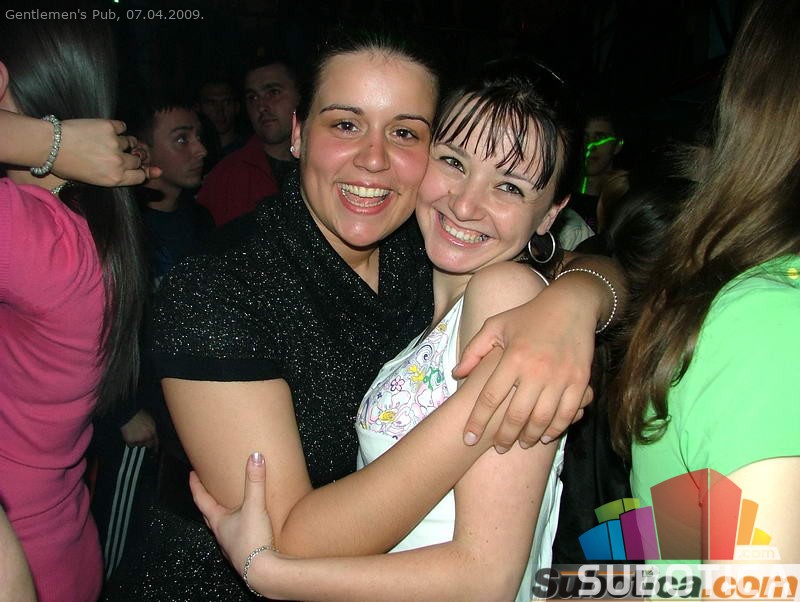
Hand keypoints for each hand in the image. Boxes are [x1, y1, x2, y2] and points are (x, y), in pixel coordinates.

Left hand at [53, 119, 159, 185]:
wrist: (50, 145)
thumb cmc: (66, 165)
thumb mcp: (91, 180)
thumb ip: (111, 176)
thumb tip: (125, 170)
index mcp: (115, 178)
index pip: (140, 176)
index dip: (141, 172)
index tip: (140, 168)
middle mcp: (119, 162)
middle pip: (137, 160)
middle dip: (131, 157)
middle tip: (120, 153)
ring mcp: (116, 143)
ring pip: (131, 142)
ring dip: (125, 141)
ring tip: (112, 140)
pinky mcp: (109, 127)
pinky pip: (122, 126)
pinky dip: (118, 128)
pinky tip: (108, 129)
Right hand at [120, 409, 158, 449]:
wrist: (128, 414)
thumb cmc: (139, 415)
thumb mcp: (151, 420)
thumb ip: (154, 429)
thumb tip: (155, 435)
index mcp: (153, 431)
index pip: (156, 442)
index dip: (156, 446)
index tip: (155, 450)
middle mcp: (147, 437)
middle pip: (148, 445)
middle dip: (146, 442)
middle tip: (142, 437)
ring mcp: (138, 440)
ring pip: (140, 445)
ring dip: (138, 441)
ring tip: (135, 433)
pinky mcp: (130, 441)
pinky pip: (131, 445)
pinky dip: (131, 442)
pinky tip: (130, 434)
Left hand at [190, 453, 276, 575]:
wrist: (263, 571)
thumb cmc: (253, 541)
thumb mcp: (255, 506)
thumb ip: (255, 481)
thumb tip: (255, 457)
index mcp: (219, 521)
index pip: (201, 499)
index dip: (196, 485)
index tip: (191, 474)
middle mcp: (221, 534)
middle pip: (208, 514)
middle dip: (206, 500)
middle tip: (206, 488)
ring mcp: (230, 545)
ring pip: (221, 527)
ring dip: (222, 516)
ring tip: (229, 506)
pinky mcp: (243, 553)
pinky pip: (235, 536)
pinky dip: (237, 528)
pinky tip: (248, 527)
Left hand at [454, 281, 594, 450]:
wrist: (571, 305)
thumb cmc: (528, 315)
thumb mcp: (496, 325)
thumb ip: (474, 350)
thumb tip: (457, 374)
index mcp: (512, 357)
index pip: (489, 398)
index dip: (477, 421)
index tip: (468, 438)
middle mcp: (536, 370)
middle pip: (515, 415)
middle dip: (503, 437)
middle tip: (496, 448)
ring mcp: (560, 376)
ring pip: (542, 419)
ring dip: (529, 437)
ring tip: (519, 444)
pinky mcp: (580, 380)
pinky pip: (567, 413)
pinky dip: (556, 428)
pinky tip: (545, 435)